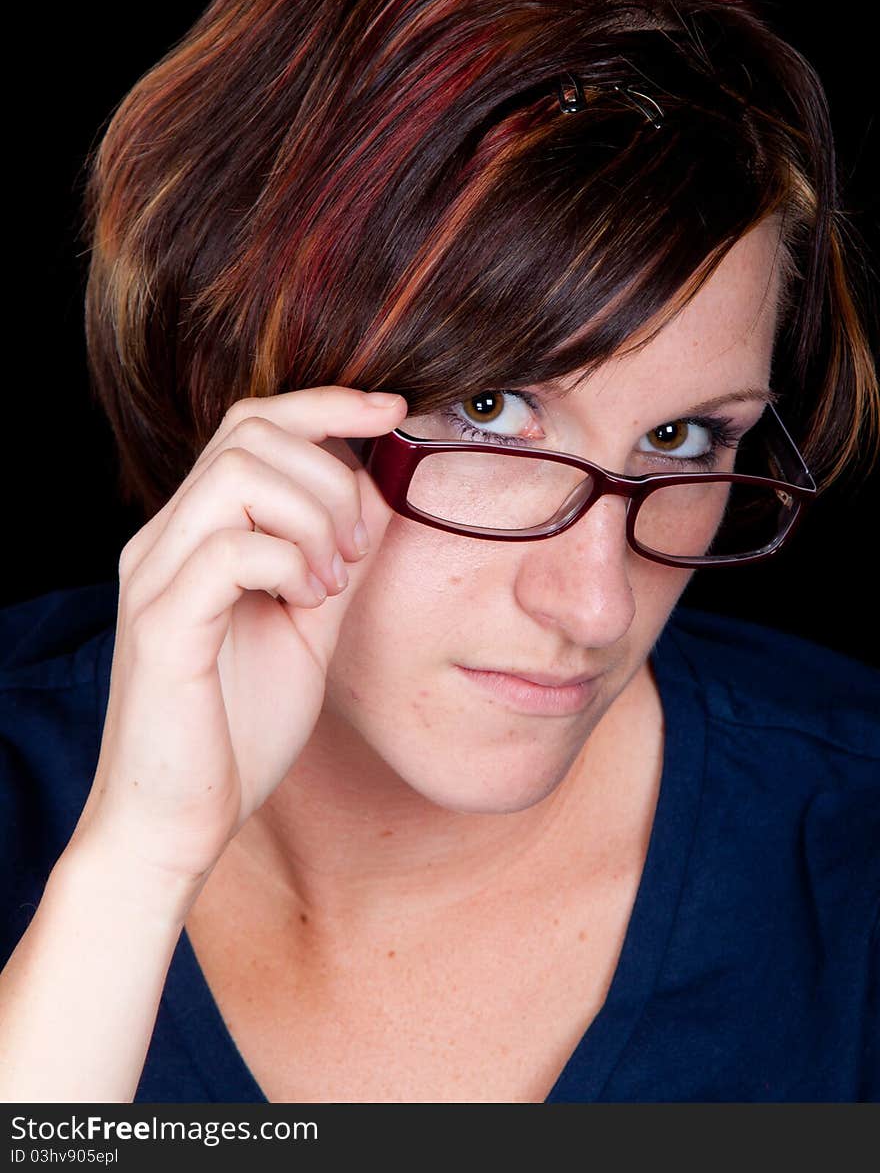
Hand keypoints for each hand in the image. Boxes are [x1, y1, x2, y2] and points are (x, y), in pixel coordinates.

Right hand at [69, 386, 405, 900]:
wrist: (176, 823)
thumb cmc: (237, 730)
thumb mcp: (309, 628)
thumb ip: (335, 558)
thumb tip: (376, 493)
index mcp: (195, 535)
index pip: (252, 424)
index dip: (327, 403)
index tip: (394, 409)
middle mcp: (164, 539)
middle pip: (251, 431)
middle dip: (330, 475)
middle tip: (353, 551)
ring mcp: (156, 576)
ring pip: (241, 474)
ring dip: (313, 517)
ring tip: (329, 583)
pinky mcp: (162, 623)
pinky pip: (233, 547)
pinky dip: (291, 563)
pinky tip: (305, 603)